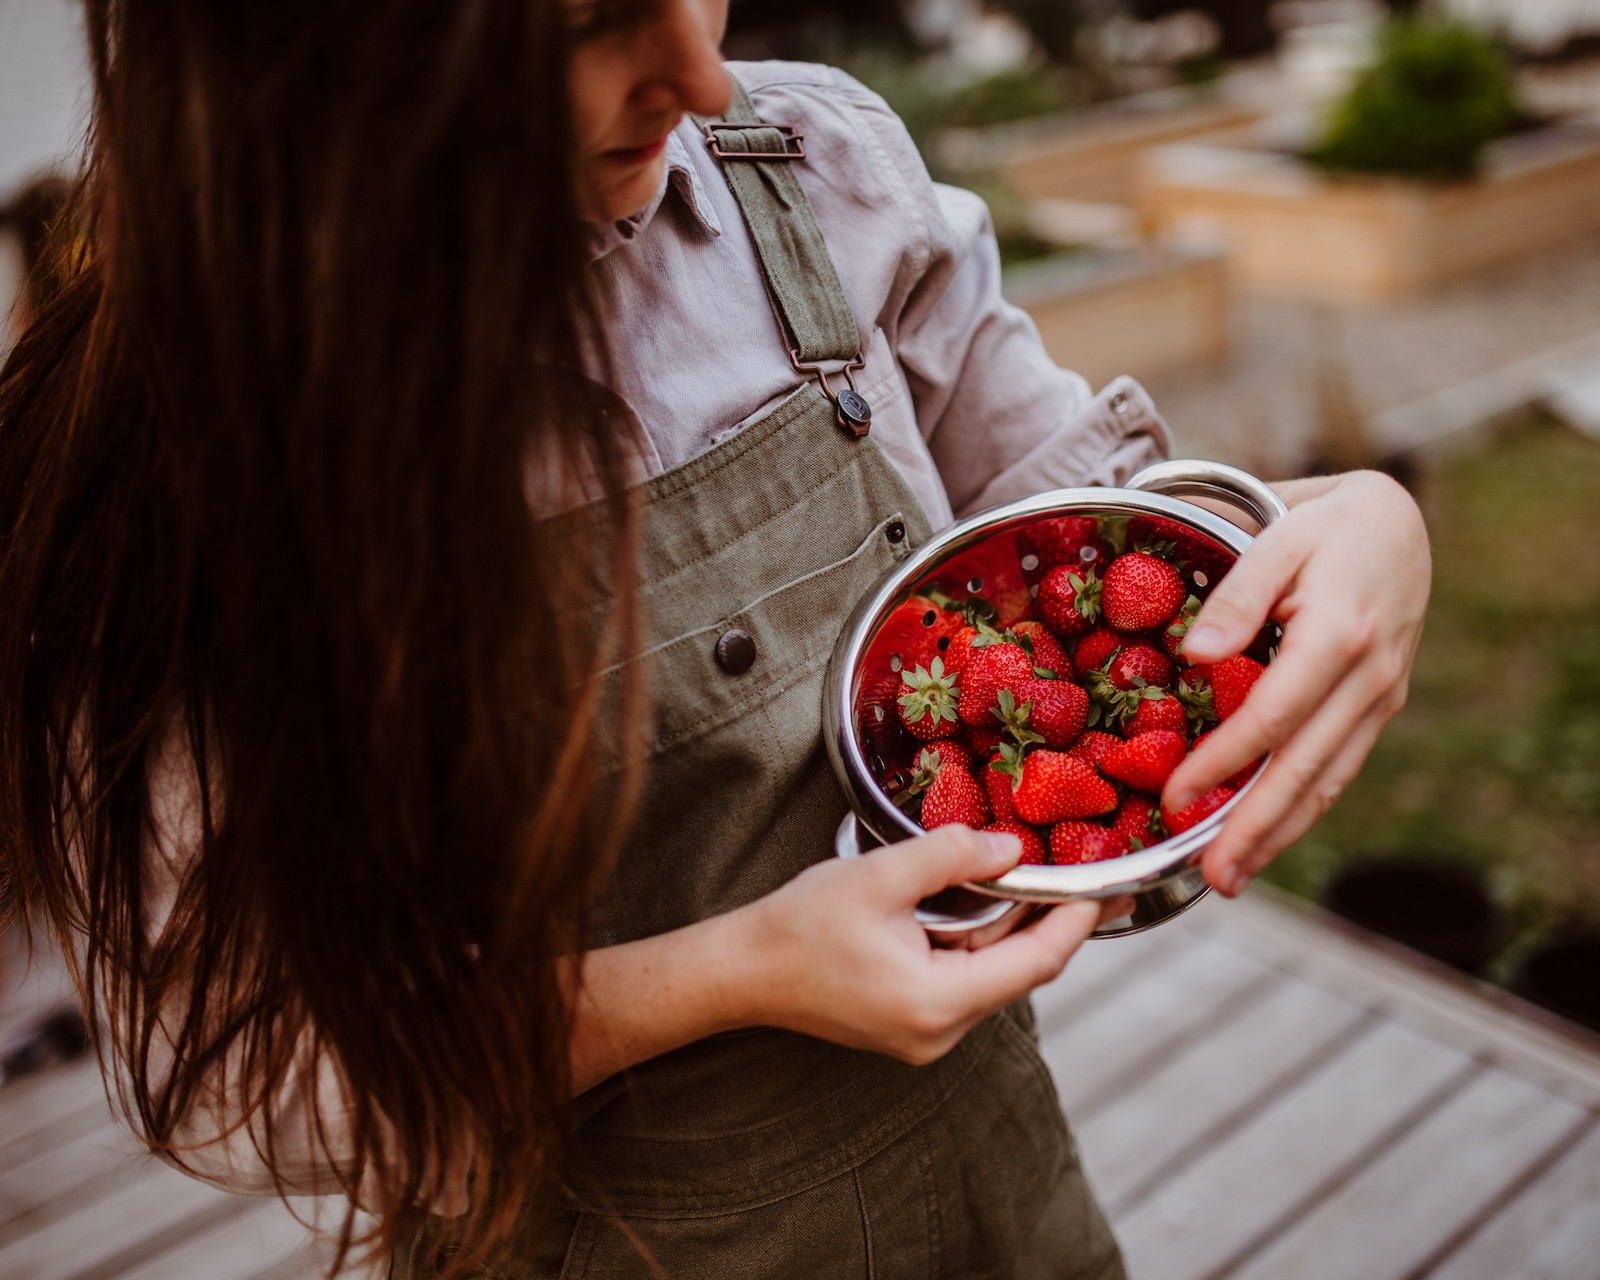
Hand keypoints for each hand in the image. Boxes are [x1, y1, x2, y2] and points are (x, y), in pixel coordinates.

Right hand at [738, 827, 1124, 1064]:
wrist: (743, 971)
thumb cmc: (800, 926)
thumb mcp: (880, 876)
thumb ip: (950, 856)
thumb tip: (1009, 849)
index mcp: (938, 1003)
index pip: (1035, 963)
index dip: (1076, 923)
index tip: (1108, 889)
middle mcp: (940, 1033)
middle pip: (1017, 970)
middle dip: (1047, 918)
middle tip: (1088, 877)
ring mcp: (926, 1036)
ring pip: (990, 972)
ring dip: (1007, 926)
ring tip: (1032, 876)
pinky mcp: (911, 1025)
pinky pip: (963, 978)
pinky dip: (976, 940)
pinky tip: (980, 902)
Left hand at [1162, 470, 1428, 897]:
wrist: (1399, 525)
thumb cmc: (1326, 528)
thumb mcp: (1278, 536)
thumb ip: (1237, 594)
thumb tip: (1196, 655)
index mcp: (1339, 635)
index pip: (1272, 717)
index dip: (1223, 763)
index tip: (1175, 798)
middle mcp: (1368, 679)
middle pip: (1305, 769)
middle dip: (1255, 830)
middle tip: (1211, 876)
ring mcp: (1380, 699)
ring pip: (1328, 781)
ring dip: (1279, 835)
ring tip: (1230, 876)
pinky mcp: (1379, 708)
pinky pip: (1339, 768)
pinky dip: (1303, 809)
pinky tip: (1268, 838)